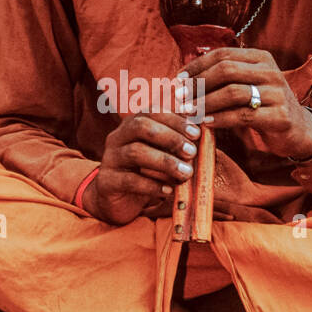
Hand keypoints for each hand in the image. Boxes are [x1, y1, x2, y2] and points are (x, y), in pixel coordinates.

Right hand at [82, 110, 201, 225]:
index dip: (175, 119)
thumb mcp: (160, 154)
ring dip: (165, 162)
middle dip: (170, 137)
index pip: (151, 111)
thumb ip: (176, 142)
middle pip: (140, 126)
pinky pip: (129, 180)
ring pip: (135, 152)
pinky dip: (152, 185)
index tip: (196, 133)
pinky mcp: (107, 182)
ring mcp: (110, 159)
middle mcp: (117, 137)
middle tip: (192, 152)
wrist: (116, 200)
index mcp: (131, 125)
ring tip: (186, 173)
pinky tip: (168, 190)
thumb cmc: (144, 173)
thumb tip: (203, 131)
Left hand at [179, 47, 311, 158]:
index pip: (222, 54)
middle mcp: (271, 71)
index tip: (177, 80)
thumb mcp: (247, 84)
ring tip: (188, 112)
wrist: (299, 129)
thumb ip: (223, 78)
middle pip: (226, 70)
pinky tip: (205, 123)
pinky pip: (243, 116)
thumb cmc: (263, 106)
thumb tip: (182, 78)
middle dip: (198, 84)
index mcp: (260, 57)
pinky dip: (220, 119)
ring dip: (205, 103)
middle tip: (179, 98)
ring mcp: (277, 93)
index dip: (196, 66)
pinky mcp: (280, 116)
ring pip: (233, 92)